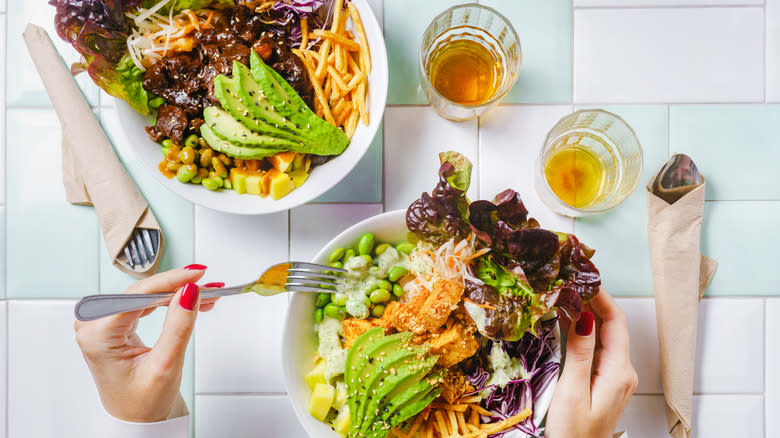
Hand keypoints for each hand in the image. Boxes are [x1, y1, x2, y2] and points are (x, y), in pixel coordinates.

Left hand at [74, 266, 218, 421]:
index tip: (196, 276)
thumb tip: (189, 292)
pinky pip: (144, 302)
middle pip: (141, 292)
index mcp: (97, 337)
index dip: (170, 282)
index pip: (137, 296)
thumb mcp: (165, 365)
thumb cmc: (142, 403)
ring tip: (205, 294)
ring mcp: (102, 324)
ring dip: (176, 292)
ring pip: (145, 294)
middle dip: (177, 287)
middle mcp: (94, 327)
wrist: (137, 420)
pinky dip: (168, 300)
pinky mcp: (114, 324)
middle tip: (207, 285)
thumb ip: (178, 325)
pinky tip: (188, 299)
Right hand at [545, 288, 637, 437]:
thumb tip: (584, 317)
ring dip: (588, 315)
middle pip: (612, 326)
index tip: (583, 278)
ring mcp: (617, 378)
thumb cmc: (574, 433)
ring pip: (606, 336)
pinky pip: (600, 349)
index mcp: (618, 372)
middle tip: (571, 283)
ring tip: (567, 296)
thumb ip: (579, 353)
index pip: (615, 322)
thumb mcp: (572, 392)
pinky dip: (586, 332)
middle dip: (593, 301)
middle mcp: (623, 372)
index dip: (601, 297)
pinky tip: (571, 324)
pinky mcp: (607, 382)